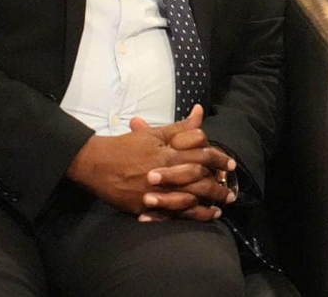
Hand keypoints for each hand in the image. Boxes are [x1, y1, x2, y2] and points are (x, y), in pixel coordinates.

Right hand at [132, 105, 237, 222]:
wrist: (95, 163)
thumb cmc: (127, 146)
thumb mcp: (155, 134)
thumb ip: (181, 127)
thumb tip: (200, 112)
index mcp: (168, 154)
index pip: (202, 156)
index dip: (219, 160)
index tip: (231, 164)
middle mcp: (165, 174)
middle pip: (199, 181)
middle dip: (218, 186)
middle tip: (231, 191)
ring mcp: (154, 193)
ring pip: (189, 200)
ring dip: (208, 204)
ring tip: (221, 206)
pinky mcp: (144, 207)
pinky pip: (172, 214)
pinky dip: (189, 216)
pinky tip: (202, 216)